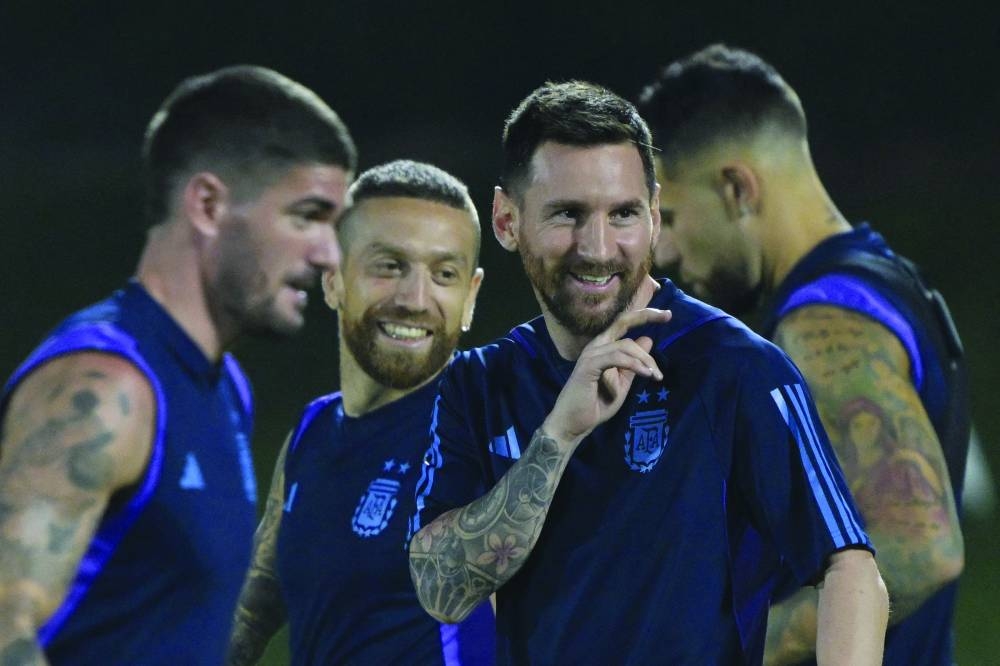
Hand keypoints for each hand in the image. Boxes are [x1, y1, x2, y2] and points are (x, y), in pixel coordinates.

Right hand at [543, 307, 670, 446]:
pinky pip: (616, 357)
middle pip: (623, 322)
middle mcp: (596, 346)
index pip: (623, 324)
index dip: (644, 316)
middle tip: (668, 316)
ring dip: (645, 359)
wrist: (574, 424)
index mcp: (604, 348)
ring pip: (625, 345)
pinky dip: (634, 365)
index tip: (667, 315)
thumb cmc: (596, 405)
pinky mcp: (588, 365)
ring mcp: (591, 354)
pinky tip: (647, 375)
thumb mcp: (622, 382)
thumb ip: (633, 364)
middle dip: (646, 316)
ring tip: (657, 376)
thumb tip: (648, 339)